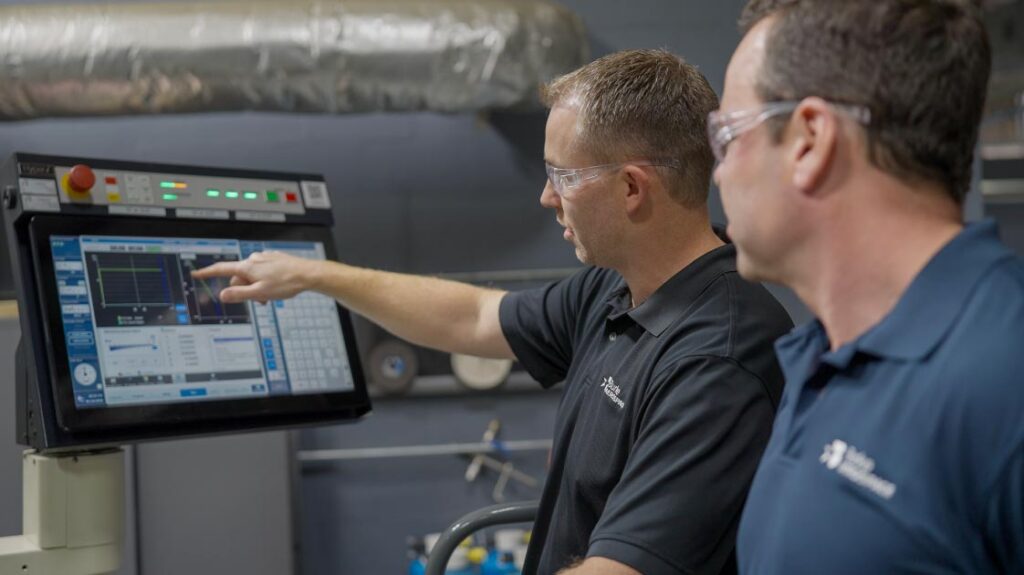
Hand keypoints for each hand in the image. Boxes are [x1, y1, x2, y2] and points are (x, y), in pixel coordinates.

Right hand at [190, 250, 315, 303]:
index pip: (222, 269)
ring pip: (252, 276)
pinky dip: (265, 282)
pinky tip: (276, 287)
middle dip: (246, 290)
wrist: (308, 274)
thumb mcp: (260, 293)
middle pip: (240, 277)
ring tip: (271, 296)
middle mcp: (254, 260)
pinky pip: (262, 272)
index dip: (207, 272)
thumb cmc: (286, 283)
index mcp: (247, 267)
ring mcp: (264, 259)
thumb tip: (223, 295)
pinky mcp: (273, 260)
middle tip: (260, 300)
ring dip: (257, 287)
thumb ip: (240, 294)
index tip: (196, 273)